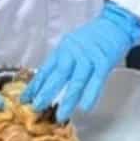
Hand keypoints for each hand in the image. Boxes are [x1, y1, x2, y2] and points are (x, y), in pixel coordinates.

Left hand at [21, 1, 139, 122]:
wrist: (114, 24)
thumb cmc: (92, 38)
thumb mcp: (72, 47)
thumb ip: (61, 63)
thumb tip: (45, 84)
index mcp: (63, 49)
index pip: (46, 70)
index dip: (35, 85)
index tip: (25, 99)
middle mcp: (73, 52)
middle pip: (58, 75)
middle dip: (46, 92)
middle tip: (36, 107)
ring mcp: (89, 57)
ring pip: (76, 80)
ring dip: (68, 99)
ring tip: (61, 115)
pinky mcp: (104, 61)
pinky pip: (97, 80)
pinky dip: (90, 94)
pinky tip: (85, 107)